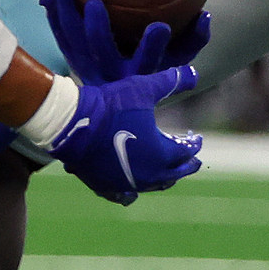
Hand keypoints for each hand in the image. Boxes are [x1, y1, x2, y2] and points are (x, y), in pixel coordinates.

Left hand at [41, 0, 209, 82]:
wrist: (121, 107)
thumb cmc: (158, 71)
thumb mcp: (180, 60)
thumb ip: (195, 39)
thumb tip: (204, 15)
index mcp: (141, 73)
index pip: (150, 61)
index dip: (153, 48)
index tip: (159, 27)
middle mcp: (114, 75)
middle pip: (103, 52)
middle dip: (98, 29)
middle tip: (94, 1)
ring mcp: (92, 71)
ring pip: (75, 46)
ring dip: (66, 19)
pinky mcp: (77, 65)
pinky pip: (62, 42)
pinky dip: (54, 21)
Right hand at [46, 68, 202, 205]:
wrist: (73, 124)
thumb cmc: (112, 106)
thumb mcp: (144, 89)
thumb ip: (171, 81)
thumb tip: (194, 73)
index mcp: (162, 154)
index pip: (187, 153)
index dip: (194, 145)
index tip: (195, 139)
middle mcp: (149, 175)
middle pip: (175, 174)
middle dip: (186, 166)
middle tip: (191, 160)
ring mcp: (127, 183)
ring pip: (152, 186)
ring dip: (163, 178)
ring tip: (165, 172)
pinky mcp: (106, 187)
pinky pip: (124, 195)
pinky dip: (131, 193)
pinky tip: (132, 191)